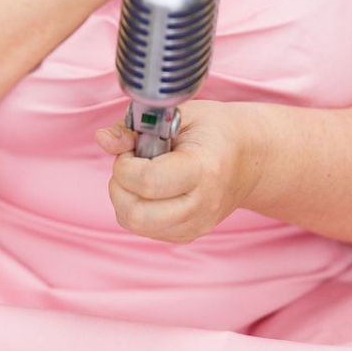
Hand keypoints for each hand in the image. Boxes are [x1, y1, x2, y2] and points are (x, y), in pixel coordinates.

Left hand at [94, 99, 256, 243]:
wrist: (249, 158)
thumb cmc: (213, 130)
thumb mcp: (179, 115)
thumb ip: (137, 127)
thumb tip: (103, 138)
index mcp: (204, 170)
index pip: (149, 182)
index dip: (126, 164)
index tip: (131, 147)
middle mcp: (202, 206)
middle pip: (137, 215)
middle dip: (120, 186)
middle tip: (132, 163)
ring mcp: (196, 225)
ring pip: (135, 225)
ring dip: (125, 198)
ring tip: (142, 174)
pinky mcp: (188, 235)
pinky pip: (145, 230)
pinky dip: (137, 208)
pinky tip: (152, 188)